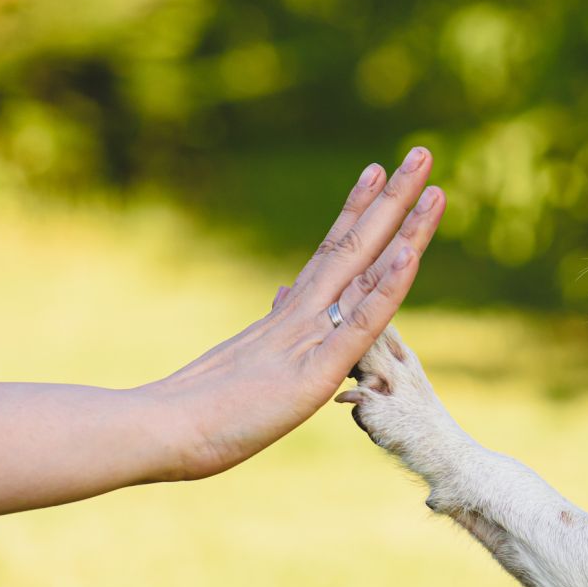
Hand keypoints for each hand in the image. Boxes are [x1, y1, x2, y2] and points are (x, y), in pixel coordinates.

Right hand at [147, 147, 445, 480]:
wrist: (157, 433)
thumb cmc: (192, 414)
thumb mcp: (247, 364)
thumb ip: (272, 331)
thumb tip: (282, 294)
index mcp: (288, 316)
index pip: (334, 254)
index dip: (359, 213)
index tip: (379, 171)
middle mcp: (302, 315)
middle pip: (357, 245)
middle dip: (393, 200)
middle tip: (422, 153)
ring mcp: (310, 337)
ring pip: (367, 269)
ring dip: (404, 226)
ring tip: (430, 179)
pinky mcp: (316, 370)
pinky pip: (360, 322)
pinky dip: (388, 286)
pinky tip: (411, 251)